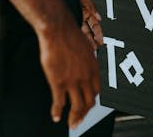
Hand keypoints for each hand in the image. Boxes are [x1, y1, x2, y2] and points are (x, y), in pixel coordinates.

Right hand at [37, 11, 100, 126]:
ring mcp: (73, 81)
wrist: (58, 29)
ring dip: (74, 118)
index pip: (97, 91)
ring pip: (77, 106)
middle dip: (84, 115)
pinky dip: (57, 111)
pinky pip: (59, 102)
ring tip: (71, 124)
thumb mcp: (86, 49)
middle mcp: (86, 77)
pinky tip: (56, 116)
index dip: (92, 101)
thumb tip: (87, 67)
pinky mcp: (59, 82)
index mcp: (94, 68)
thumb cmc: (70, 35)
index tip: (87, 106)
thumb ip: (87, 62)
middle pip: (89, 102)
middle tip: (79, 122)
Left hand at [72, 0, 103, 49]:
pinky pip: (71, 29)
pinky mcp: (65, 18)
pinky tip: (75, 42)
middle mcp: (80, 15)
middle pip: (87, 31)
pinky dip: (74, 36)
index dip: (98, 34)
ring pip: (79, 32)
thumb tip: (99, 17)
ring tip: (85, 49)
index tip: (100, 42)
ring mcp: (72, 17)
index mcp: (86, 10)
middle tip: (93, 50)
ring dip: (83, 40)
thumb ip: (90, 5)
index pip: (95, 25)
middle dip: (91, 40)